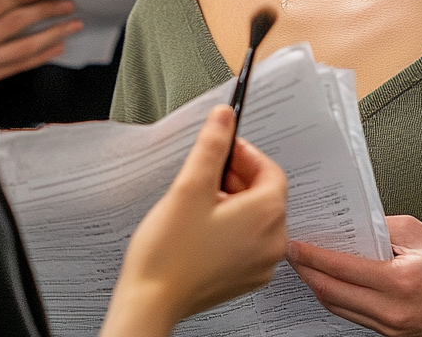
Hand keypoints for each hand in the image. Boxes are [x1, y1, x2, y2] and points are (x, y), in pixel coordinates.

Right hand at [101, 104, 287, 336]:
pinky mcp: (244, 277)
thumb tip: (224, 118)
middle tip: (207, 170)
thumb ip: (212, 145)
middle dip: (237, 175)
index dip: (245, 153)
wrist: (149, 302)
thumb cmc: (169, 253)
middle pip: (264, 192)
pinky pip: (247, 239)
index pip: (269, 170)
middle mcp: (272, 243)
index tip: (223, 146)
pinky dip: (230, 224)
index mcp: (267, 217)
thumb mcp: (191, 185)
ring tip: (199, 198)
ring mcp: (259, 264)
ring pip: (255, 216)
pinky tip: (201, 223)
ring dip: (232, 199)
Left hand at [287, 215, 421, 336]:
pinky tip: (332, 282)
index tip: (294, 244)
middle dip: (307, 273)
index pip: (341, 269)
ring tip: (306, 265)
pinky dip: (339, 299)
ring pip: (340, 309)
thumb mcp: (419, 235)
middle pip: (332, 294)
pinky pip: (356, 318)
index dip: (311, 256)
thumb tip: (349, 227)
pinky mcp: (395, 336)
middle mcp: (394, 312)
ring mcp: (393, 330)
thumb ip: (380, 229)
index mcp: (400, 281)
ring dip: (319, 287)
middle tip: (292, 252)